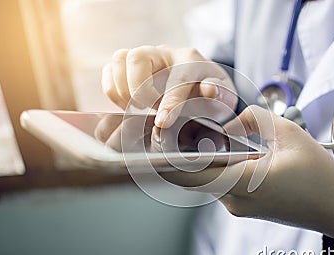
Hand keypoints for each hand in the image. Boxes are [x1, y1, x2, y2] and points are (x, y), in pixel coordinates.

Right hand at [101, 45, 237, 127]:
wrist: (202, 90)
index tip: (162, 122)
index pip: (177, 78)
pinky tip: (128, 106)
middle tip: (149, 110)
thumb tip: (209, 89)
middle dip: (139, 89)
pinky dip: (113, 90)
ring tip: (138, 109)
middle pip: (138, 57)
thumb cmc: (212, 97)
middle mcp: (165, 53)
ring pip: (120, 59)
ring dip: (123, 90)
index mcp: (191, 59)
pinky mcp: (129, 67)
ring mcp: (145, 58)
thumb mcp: (224, 99)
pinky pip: (109, 70)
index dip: (170, 101)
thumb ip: (220, 95)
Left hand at [162, 105, 333, 246]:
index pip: (190, 174)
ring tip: (200, 132)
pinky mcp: (242, 206)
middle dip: (180, 153)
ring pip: (205, 179)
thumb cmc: (317, 172)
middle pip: (193, 176)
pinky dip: (214, 166)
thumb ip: (252, 119)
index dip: (166, 159)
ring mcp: (237, 206)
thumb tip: (227, 124)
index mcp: (244, 183)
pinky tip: (223, 148)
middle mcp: (234, 200)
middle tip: (177, 126)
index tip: (155, 139)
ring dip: (199, 159)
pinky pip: (219, 183)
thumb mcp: (288, 132)